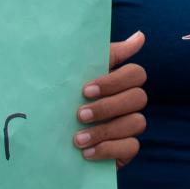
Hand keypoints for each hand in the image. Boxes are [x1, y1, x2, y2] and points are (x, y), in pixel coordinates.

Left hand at [77, 32, 146, 165]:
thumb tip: (140, 35)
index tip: (85, 90)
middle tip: (79, 115)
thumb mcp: (79, 74)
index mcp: (119, 81)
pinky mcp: (126, 149)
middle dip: (107, 107)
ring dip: (105, 131)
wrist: (49, 136)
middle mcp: (129, 101)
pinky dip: (109, 150)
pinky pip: (131, 147)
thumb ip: (107, 55)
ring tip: (78, 139)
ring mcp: (130, 125)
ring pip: (137, 122)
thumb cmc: (67, 99)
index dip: (114, 81)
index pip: (136, 73)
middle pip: (138, 97)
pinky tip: (88, 152)